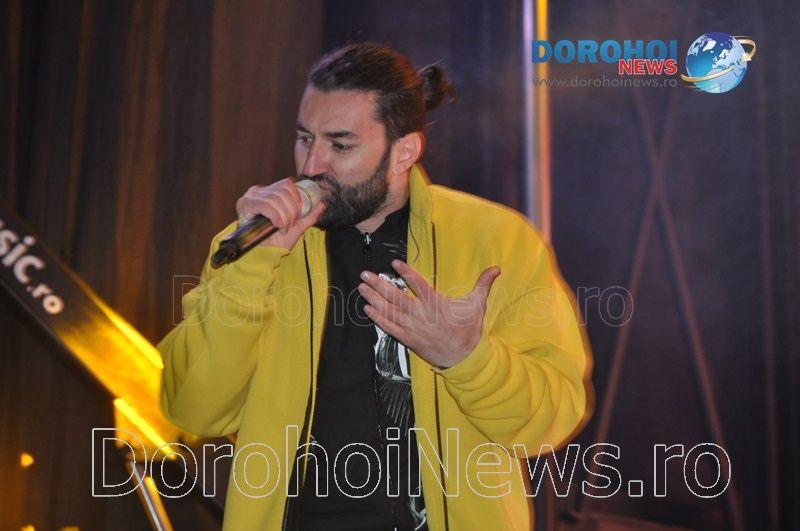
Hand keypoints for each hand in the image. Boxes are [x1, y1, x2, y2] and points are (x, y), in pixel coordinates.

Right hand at [235, 177, 326, 249]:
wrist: (264, 254)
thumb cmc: (277, 241)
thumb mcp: (297, 226)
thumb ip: (310, 215)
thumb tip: (322, 203)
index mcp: (270, 192)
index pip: (287, 184)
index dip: (296, 198)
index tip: (297, 215)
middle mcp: (259, 191)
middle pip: (283, 191)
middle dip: (291, 211)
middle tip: (289, 225)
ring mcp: (250, 196)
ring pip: (275, 198)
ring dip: (284, 216)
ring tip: (282, 227)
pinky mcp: (245, 205)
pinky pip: (265, 205)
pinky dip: (275, 216)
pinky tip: (276, 225)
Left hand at [358, 259, 500, 368]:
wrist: (464, 357)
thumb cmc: (469, 329)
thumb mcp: (477, 304)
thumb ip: (483, 284)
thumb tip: (497, 268)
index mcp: (437, 304)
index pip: (418, 285)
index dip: (406, 274)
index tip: (394, 263)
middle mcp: (422, 315)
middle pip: (396, 297)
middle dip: (379, 285)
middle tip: (365, 274)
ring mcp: (413, 328)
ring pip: (390, 311)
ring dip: (374, 299)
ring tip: (361, 287)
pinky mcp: (408, 339)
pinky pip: (390, 328)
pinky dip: (378, 319)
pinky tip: (367, 309)